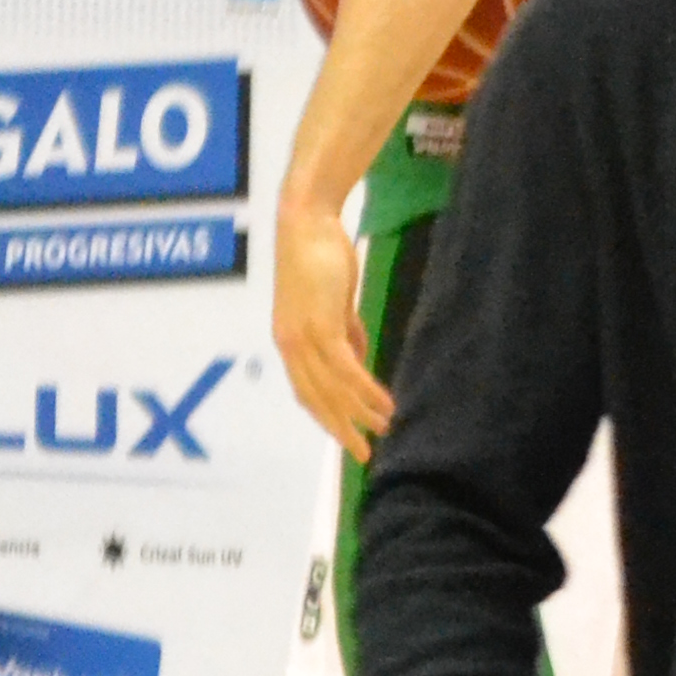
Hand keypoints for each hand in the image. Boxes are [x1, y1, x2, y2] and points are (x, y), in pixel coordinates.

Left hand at [275, 191, 389, 458]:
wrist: (306, 220)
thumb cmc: (319, 252)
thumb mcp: (333, 300)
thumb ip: (344, 331)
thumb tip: (358, 358)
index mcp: (289, 340)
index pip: (307, 391)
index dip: (327, 417)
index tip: (347, 437)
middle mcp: (290, 345)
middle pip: (316, 400)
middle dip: (341, 429)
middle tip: (364, 454)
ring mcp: (304, 337)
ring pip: (333, 389)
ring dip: (359, 414)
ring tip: (384, 430)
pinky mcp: (323, 326)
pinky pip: (347, 369)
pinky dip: (366, 391)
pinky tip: (385, 405)